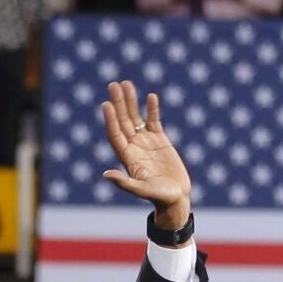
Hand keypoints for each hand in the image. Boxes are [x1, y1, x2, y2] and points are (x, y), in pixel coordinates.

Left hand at [100, 80, 192, 230]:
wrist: (176, 197)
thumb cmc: (158, 197)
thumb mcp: (142, 190)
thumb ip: (125, 183)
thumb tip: (106, 174)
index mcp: (127, 157)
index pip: (115, 134)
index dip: (110, 120)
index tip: (106, 104)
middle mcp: (134, 146)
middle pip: (123, 121)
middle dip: (118, 103)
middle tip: (113, 84)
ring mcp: (146, 142)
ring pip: (136, 117)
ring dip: (131, 101)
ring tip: (126, 83)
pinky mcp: (160, 140)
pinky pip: (154, 121)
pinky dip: (152, 109)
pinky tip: (151, 97)